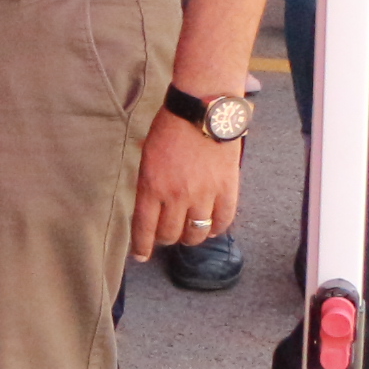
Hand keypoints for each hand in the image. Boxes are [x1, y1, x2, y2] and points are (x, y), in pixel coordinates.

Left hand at [130, 108, 244, 260]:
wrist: (202, 112)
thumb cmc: (169, 128)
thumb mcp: (146, 156)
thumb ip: (148, 183)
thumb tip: (150, 204)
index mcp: (151, 186)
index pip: (144, 227)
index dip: (142, 246)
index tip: (141, 256)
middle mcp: (176, 196)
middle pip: (170, 234)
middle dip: (166, 239)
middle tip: (166, 236)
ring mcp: (204, 195)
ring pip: (197, 232)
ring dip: (191, 237)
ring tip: (188, 233)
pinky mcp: (227, 189)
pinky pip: (223, 220)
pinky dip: (216, 228)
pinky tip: (210, 227)